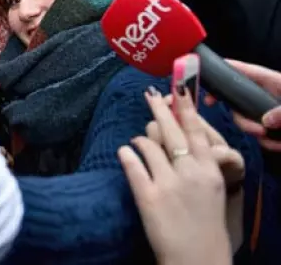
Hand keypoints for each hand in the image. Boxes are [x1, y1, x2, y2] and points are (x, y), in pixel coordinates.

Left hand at [118, 87, 231, 264]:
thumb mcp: (211, 188)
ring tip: (138, 143)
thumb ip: (198, 162)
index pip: (196, 131)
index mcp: (209, 169)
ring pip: (148, 144)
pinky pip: (131, 163)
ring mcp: (168, 183)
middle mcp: (190, 172)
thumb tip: (178, 134)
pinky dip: (126, 154)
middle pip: (171, 130)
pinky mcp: (148, 196)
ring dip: (140, 139)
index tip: (178, 88)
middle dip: (159, 110)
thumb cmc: (204, 222)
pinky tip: (125, 153)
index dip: (186, 107)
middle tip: (149, 96)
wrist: (197, 257)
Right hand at [204, 60, 280, 151]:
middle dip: (244, 120)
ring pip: (251, 122)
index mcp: (273, 81)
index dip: (219, 74)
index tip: (205, 88)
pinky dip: (273, 144)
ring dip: (261, 136)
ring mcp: (273, 113)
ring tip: (278, 142)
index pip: (240, 70)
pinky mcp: (280, 129)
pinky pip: (266, 137)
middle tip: (257, 131)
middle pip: (239, 103)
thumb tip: (265, 122)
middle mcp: (269, 96)